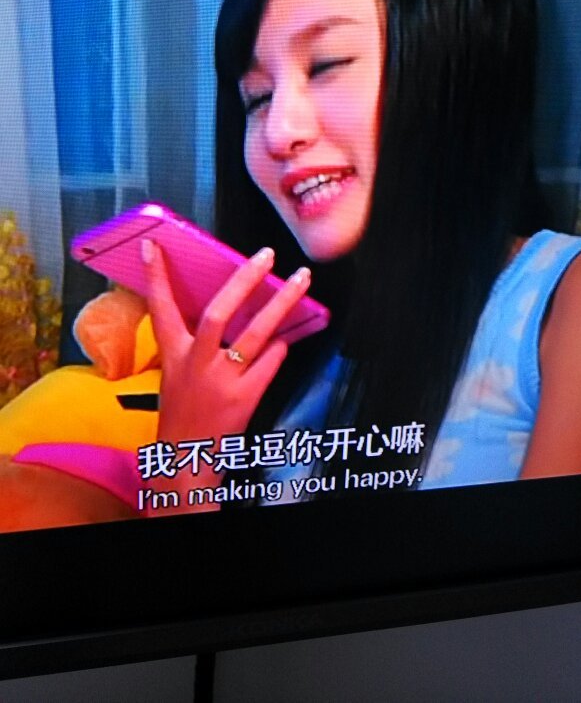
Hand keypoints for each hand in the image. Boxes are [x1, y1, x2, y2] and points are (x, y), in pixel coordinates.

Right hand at [141, 240, 310, 454]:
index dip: (156, 277)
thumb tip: (221, 304)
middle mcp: (197, 365)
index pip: (161, 309)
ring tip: (300, 279)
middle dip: (243, 281)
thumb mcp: (174, 373)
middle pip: (218, 314)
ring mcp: (222, 382)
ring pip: (255, 335)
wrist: (186, 460)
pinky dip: (280, 347)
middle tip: (265, 255)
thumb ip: (191, 341)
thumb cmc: (182, 412)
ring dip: (281, 303)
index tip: (153, 247)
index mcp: (174, 356)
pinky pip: (270, 363)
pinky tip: (286, 336)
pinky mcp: (245, 399)